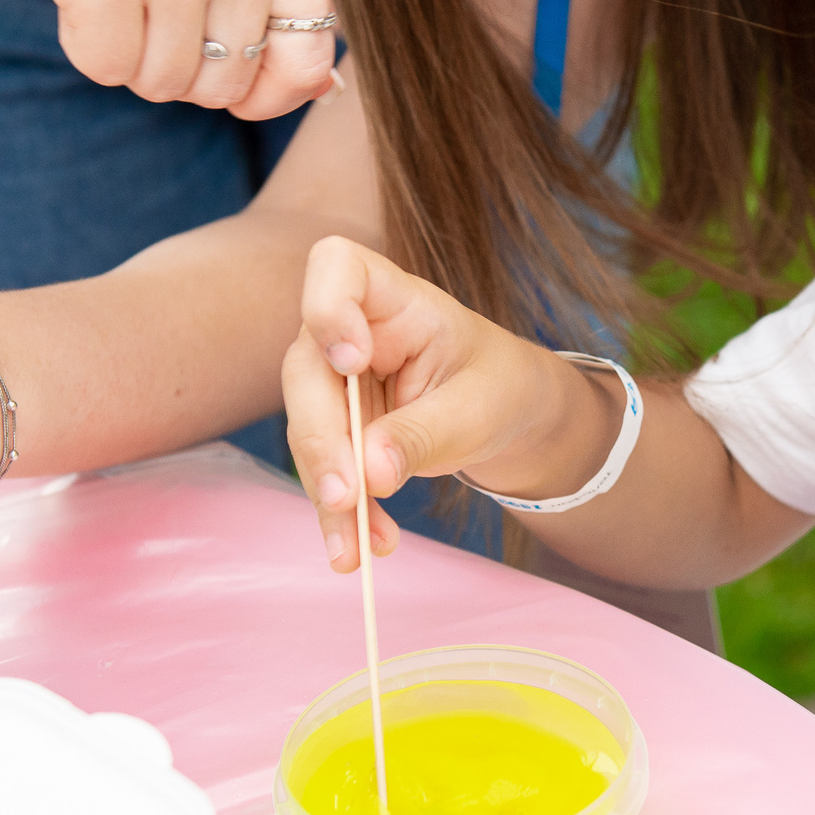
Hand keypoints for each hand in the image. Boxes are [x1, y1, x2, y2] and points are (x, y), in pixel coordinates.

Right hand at [282, 237, 617, 570]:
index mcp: (394, 300)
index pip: (336, 266)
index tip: (351, 360)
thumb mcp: (477, 408)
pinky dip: (341, 514)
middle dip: (323, 438)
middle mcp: (351, 332)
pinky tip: (359, 548)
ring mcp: (335, 382)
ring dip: (330, 493)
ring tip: (356, 548)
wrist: (507, 415)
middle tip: (348, 496)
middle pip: (308, 370)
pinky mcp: (336, 430)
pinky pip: (325, 470)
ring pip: (308, 431)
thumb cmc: (498, 387)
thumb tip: (371, 476)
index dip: (328, 306)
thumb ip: (424, 433)